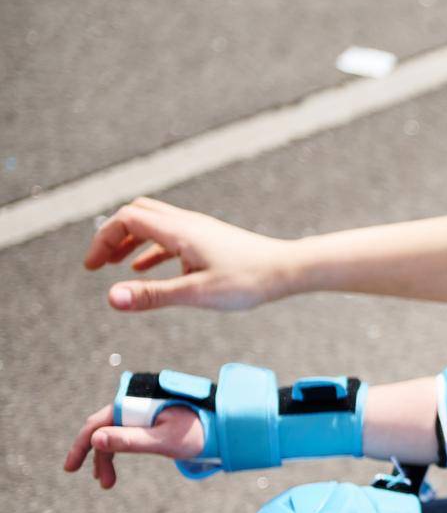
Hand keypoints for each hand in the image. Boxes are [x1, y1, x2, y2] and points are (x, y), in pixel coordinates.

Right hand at [64, 403, 205, 488]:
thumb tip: (96, 439)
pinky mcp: (147, 420)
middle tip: (98, 482)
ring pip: (113, 434)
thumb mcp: (163, 440)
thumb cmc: (197, 432)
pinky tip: (110, 468)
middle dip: (96, 456)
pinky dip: (117, 451)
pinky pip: (124, 434)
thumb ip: (131, 440)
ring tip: (107, 483)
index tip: (70, 468)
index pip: (98, 423)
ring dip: (107, 457)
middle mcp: (135, 404)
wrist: (223, 426)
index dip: (82, 445)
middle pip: (102, 429)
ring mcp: (140, 412)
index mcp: (136, 403)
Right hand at [83, 197, 295, 311]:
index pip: (126, 219)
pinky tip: (146, 269)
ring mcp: (199, 230)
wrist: (289, 270)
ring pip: (154, 225)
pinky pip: (171, 238)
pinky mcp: (210, 241)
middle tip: (98, 263)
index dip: (103, 239)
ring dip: (130, 242)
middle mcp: (187, 224)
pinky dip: (151, 250)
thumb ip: (153, 295)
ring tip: (114, 267)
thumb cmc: (249, 281)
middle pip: (137, 215)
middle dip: (112, 236)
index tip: (91, 267)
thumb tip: (112, 297)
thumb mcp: (196, 293)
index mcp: (179, 231)